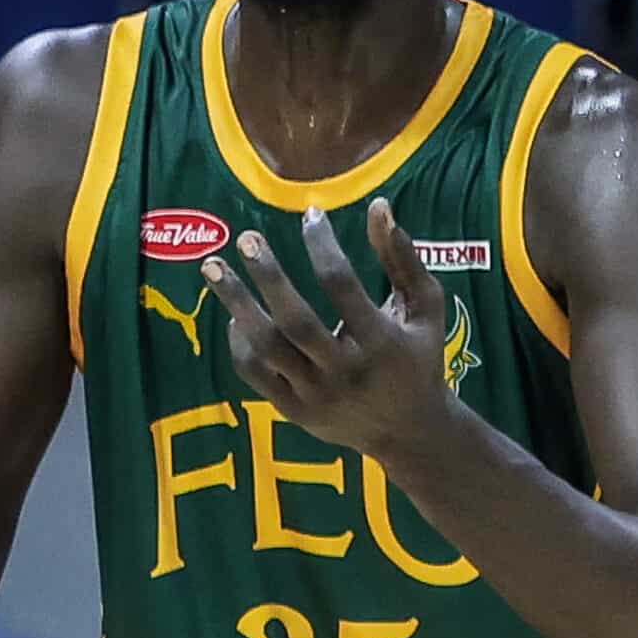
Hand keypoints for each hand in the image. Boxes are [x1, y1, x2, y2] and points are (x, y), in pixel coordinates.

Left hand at [202, 197, 460, 463]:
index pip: (342, 285)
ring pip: (266, 348)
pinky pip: (255, 373)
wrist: (409, 432)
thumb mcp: (424, 308)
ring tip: (213, 268)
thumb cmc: (419, 358)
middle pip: (296, 320)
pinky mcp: (294, 412)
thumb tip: (378, 205)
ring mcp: (316, 395)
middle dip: (268, 276)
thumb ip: (403, 258)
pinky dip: (239, 342)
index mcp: (381, 343)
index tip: (310, 215)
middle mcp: (345, 371)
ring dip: (237, 304)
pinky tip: (233, 314)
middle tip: (246, 238)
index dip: (323, 246)